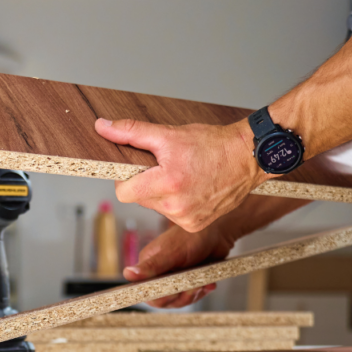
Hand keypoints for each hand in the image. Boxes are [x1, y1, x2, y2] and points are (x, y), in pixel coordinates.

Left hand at [95, 117, 269, 231]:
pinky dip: (175, 203)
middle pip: (139, 199)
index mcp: (167, 184)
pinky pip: (171, 216)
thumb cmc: (212, 144)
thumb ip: (131, 132)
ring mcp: (186, 219)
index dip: (125, 179)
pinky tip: (190, 188)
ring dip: (160, 193)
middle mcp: (176, 207)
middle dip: (145, 183)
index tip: (138, 168)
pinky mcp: (195, 225)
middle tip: (164, 167)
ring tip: (181, 176)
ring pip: (155, 207)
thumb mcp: (168, 134)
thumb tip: (102, 127)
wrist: (248, 157)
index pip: (123, 193)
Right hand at [124, 222, 235, 307]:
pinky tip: (209, 283)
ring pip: (178, 300)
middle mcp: (159, 274)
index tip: (171, 293)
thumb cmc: (191, 236)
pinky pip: (192, 296)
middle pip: (162, 300)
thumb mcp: (170, 253)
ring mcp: (175, 279)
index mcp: (148, 266)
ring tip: (202, 283)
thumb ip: (150, 266)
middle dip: (179, 297)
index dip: (157, 297)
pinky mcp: (189, 281)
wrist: (217, 231)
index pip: (144, 291)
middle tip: (192, 287)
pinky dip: (201, 292)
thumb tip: (127, 274)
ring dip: (192, 295)